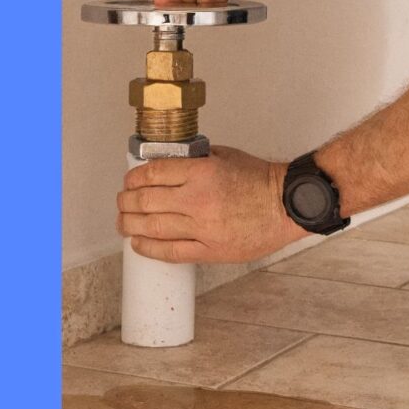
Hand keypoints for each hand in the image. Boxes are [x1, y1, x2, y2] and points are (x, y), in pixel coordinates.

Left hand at [115, 145, 302, 263]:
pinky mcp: (210, 250)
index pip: (153, 174)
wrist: (286, 206)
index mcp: (202, 172)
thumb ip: (194, 161)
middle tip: (122, 202)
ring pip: (152, 228)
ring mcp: (203, 228)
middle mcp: (198, 200)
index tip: (129, 181)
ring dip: (130, 225)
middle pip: (146, 201)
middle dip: (127, 202)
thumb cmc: (259, 181)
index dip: (133, 178)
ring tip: (123, 223)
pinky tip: (138, 244)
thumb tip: (166, 166)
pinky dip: (150, 249)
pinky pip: (171, 252)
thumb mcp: (224, 156)